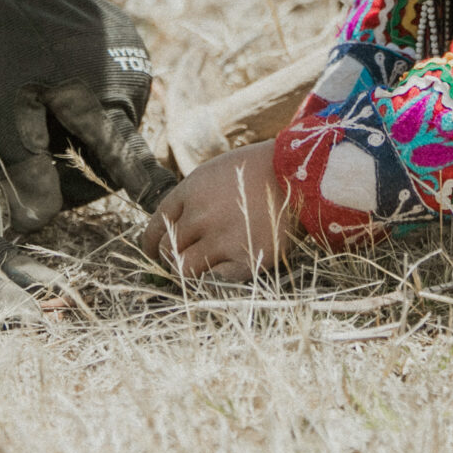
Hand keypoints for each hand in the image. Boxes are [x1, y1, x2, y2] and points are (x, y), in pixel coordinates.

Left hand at [0, 0, 179, 231]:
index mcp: (102, 103)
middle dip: (79, 163)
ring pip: (113, 123)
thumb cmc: (2, 49)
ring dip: (83, 131)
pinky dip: (89, 99)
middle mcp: (132, 83)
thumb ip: (25, 170)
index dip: (151, 196)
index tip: (174, 214)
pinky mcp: (132, 44)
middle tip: (35, 144)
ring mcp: (136, 60)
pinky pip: (115, 93)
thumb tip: (36, 224)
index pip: (134, 165)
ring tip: (44, 103)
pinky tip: (59, 78)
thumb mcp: (2, 114)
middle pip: (114, 152)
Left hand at [142, 142, 299, 280]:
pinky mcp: (246, 259)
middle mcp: (202, 216)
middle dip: (169, 258)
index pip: (155, 225)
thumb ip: (190, 198)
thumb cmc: (258, 171)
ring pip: (184, 270)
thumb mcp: (214, 172)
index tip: (155, 251)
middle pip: (167, 250)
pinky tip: (223, 270)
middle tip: (179, 261)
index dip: (151, 243)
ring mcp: (223, 239)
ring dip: (189, 272)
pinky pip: (215, 281)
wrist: (301, 175)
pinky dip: (214, 279)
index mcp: (191, 191)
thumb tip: (170, 229)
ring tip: (201, 269)